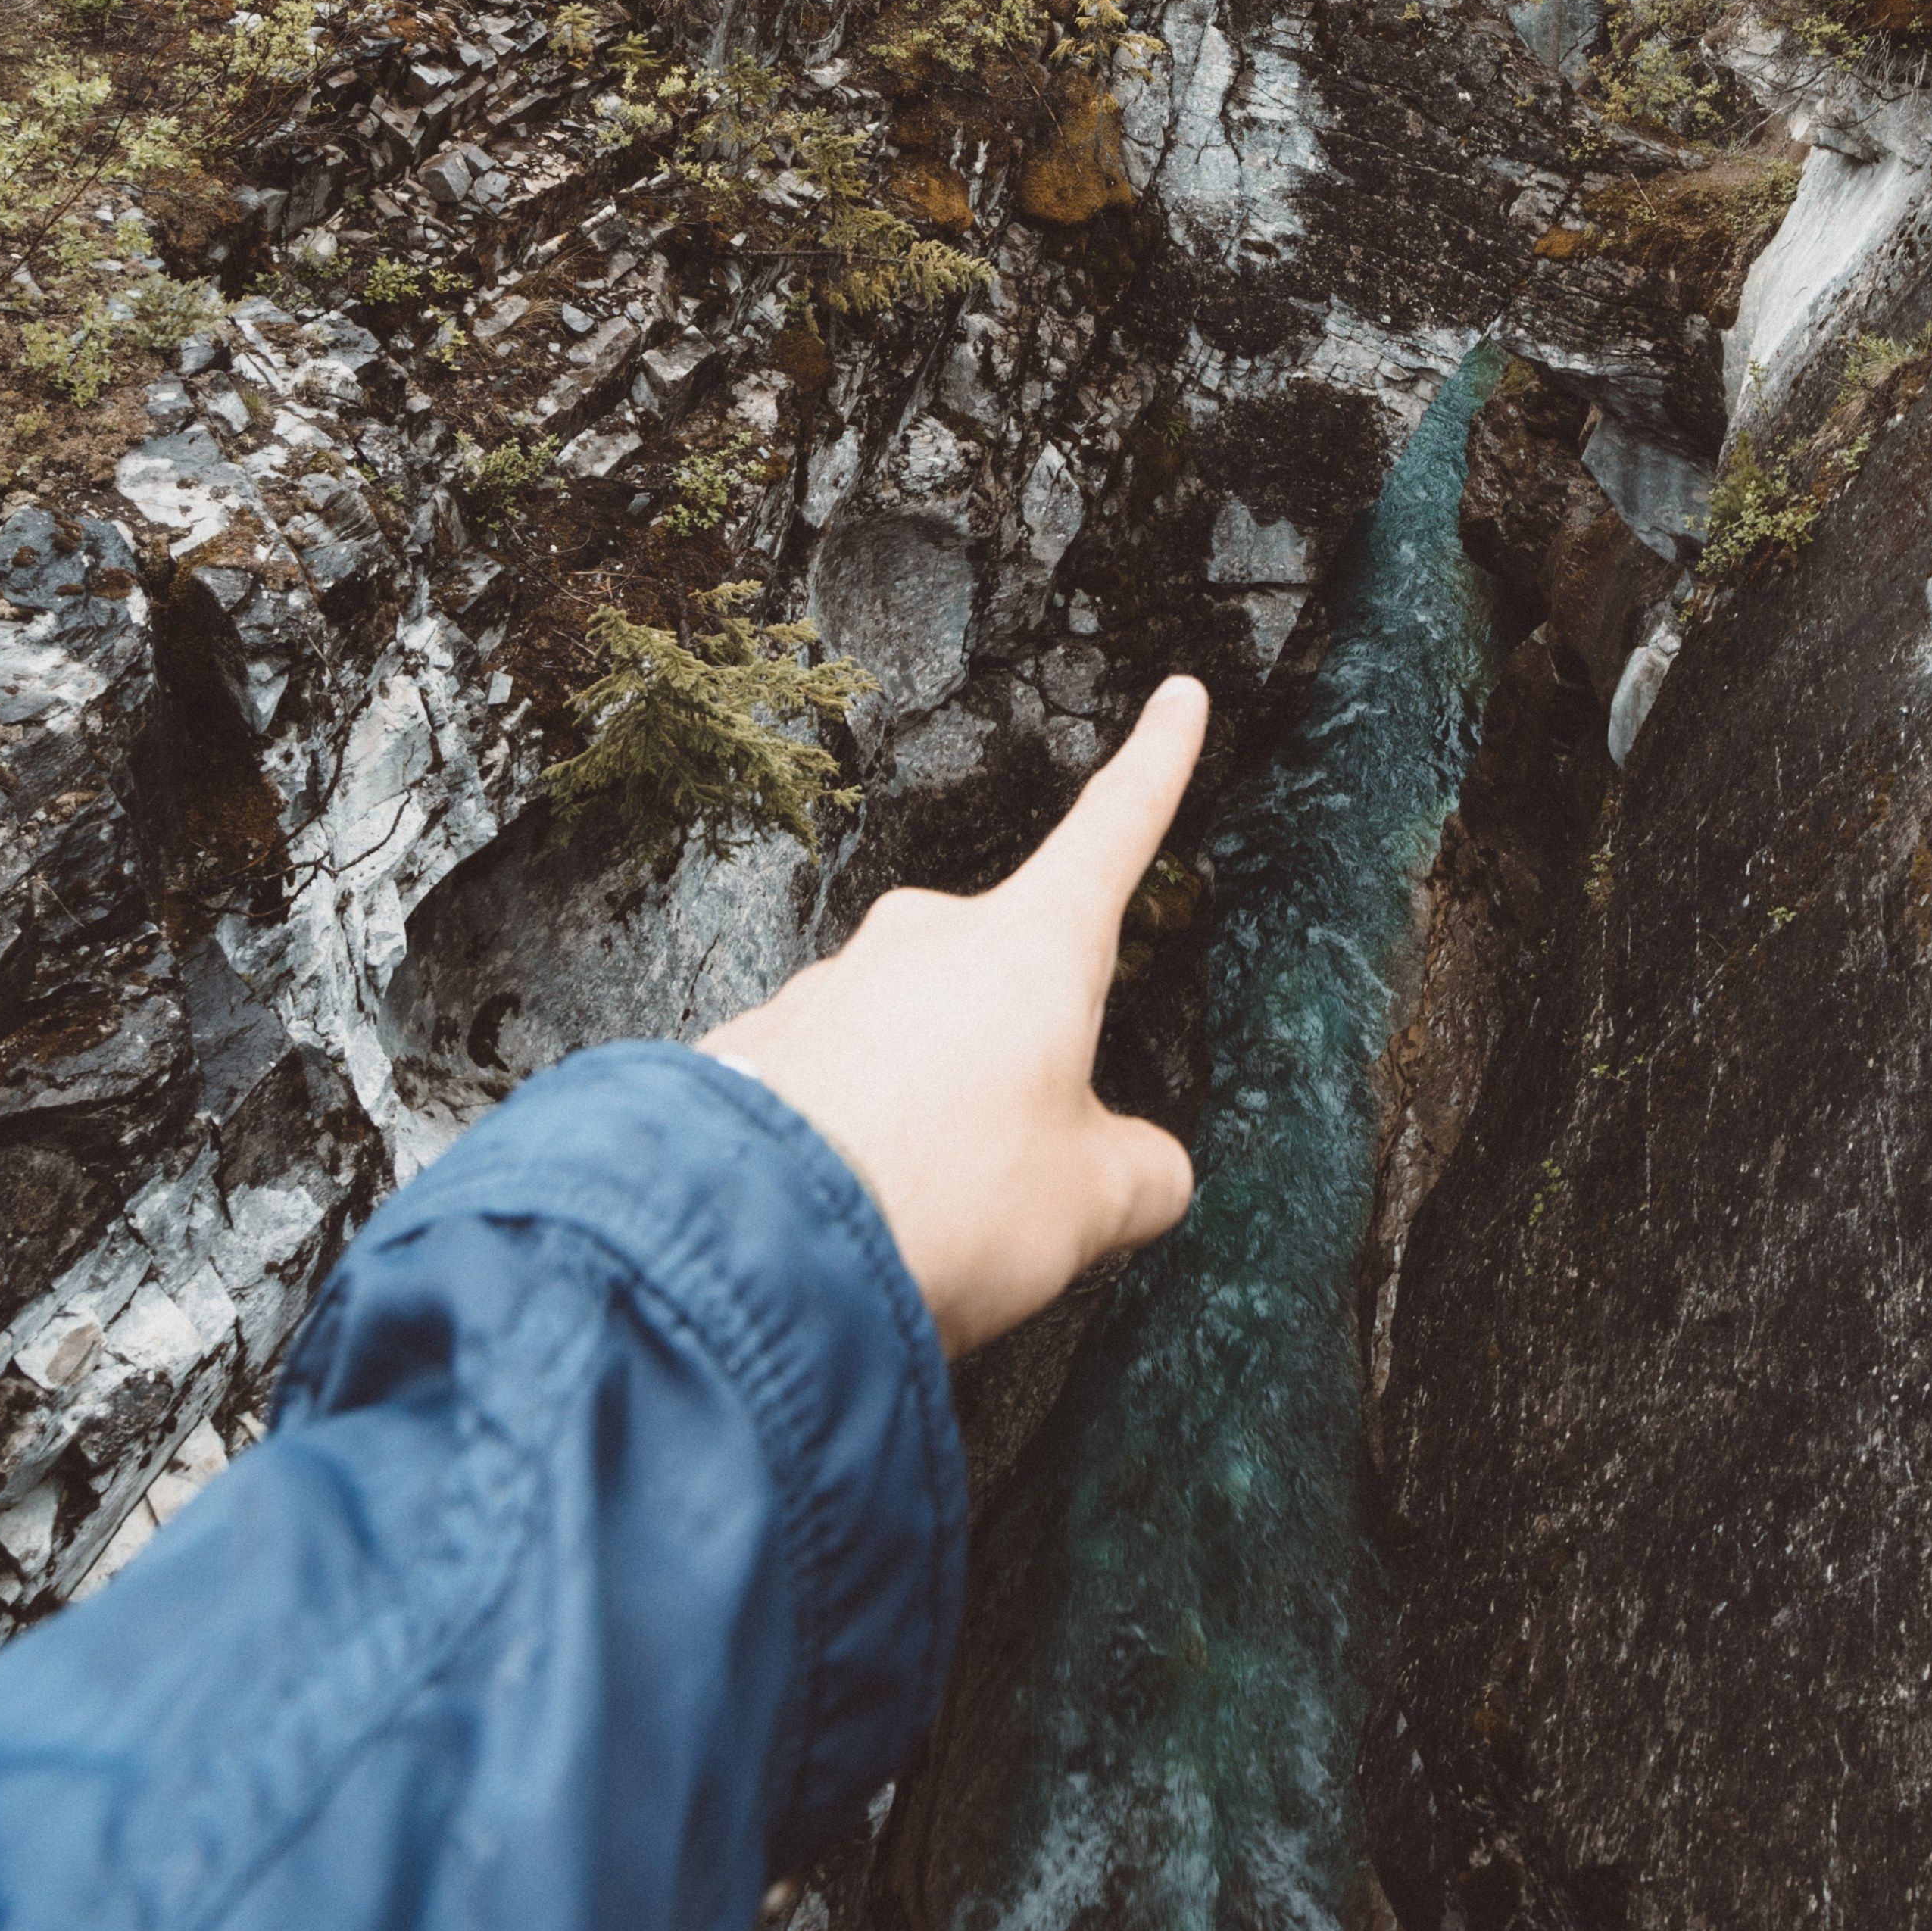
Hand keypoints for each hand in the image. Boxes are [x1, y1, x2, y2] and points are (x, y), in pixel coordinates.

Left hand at [699, 676, 1206, 1356]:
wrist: (753, 1235)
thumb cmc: (949, 1194)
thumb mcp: (1091, 1204)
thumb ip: (1139, 1173)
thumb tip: (1146, 1171)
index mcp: (1033, 946)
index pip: (1115, 832)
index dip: (1156, 766)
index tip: (1178, 695)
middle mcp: (930, 937)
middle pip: (1007, 984)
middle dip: (1020, 1067)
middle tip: (1015, 1181)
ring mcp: (834, 982)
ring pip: (913, 1041)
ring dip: (928, 1114)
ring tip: (921, 1221)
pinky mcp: (757, 1043)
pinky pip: (830, 1084)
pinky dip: (850, 1141)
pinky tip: (840, 1217)